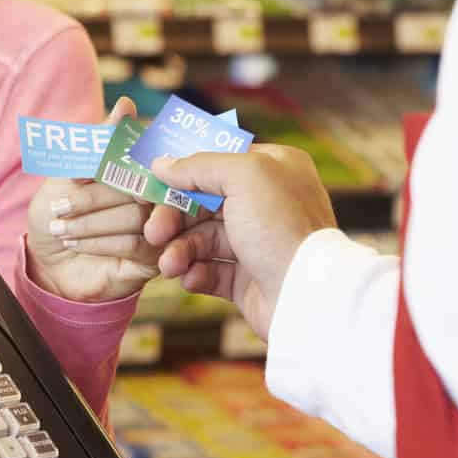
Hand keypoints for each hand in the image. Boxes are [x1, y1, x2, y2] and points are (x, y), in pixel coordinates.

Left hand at [25, 97, 158, 303]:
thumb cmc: (58, 214)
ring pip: (136, 217)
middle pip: (138, 188)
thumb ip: (98, 144)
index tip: (72, 176)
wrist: (46, 262)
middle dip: (92, 197)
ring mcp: (157, 229)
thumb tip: (126, 106)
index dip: (106, 165)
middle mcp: (154, 197)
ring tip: (60, 228)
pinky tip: (74, 243)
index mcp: (138, 171)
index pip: (138, 159)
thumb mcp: (68, 175)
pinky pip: (137, 243)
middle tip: (59, 206)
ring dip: (90, 223)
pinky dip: (100, 242)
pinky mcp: (153, 258)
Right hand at [141, 145, 337, 338]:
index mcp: (274, 168)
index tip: (151, 181)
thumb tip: (162, 164)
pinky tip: (191, 278)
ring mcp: (257, 242)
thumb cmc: (281, 227)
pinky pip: (210, 271)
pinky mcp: (248, 278)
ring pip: (203, 239)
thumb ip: (200, 165)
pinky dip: (195, 273)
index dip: (184, 172)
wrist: (306, 296)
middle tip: (152, 233)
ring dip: (179, 250)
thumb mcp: (244, 176)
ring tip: (169, 265)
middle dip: (174, 218)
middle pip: (203, 203)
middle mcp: (267, 202)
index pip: (218, 161)